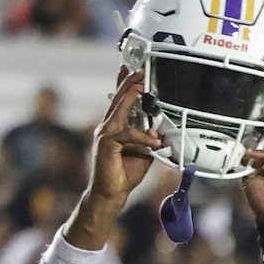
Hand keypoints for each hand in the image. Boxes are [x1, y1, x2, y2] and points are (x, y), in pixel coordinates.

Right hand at [75, 71, 163, 239]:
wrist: (111, 193)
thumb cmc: (124, 174)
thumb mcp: (143, 152)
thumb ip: (149, 138)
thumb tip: (159, 129)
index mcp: (115, 127)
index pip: (119, 101)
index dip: (123, 84)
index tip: (131, 69)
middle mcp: (107, 127)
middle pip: (118, 99)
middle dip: (128, 83)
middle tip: (138, 70)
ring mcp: (104, 134)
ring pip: (119, 110)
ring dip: (130, 96)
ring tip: (141, 86)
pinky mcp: (106, 143)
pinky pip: (127, 134)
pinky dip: (141, 136)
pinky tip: (151, 140)